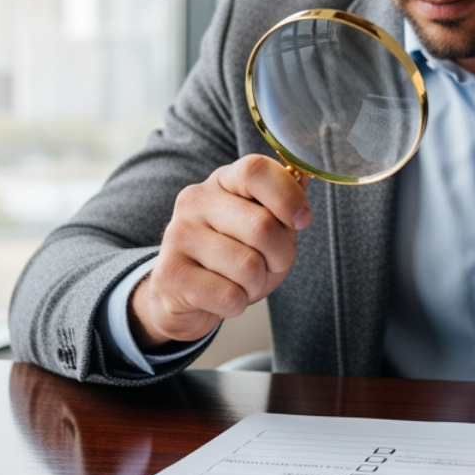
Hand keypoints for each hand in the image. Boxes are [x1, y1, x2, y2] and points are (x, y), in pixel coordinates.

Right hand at [129, 155, 310, 348]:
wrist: (183, 297)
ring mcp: (178, 235)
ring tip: (241, 282)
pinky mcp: (170, 273)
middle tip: (269, 266)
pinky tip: (221, 297)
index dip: (288, 196)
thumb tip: (304, 175)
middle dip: (280, 256)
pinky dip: (237, 304)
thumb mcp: (265, 230)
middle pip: (262, 226)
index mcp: (223, 182)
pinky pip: (229, 295)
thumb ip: (284, 206)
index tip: (302, 220)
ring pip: (248, 266)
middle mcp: (196, 201)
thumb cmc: (233, 259)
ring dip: (257, 284)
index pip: (256, 171)